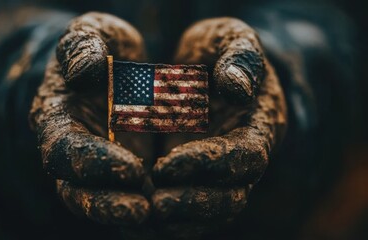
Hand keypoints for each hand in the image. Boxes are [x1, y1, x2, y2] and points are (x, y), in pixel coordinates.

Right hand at [29, 12, 151, 224]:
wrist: (116, 65)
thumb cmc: (103, 47)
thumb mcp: (94, 32)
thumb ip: (83, 44)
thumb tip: (83, 70)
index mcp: (58, 118)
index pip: (63, 151)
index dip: (92, 163)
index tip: (132, 168)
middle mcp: (73, 150)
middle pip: (77, 191)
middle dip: (108, 205)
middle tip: (143, 212)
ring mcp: (98, 165)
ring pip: (103, 202)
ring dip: (129, 214)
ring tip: (162, 217)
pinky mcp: (123, 171)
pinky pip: (129, 198)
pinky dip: (149, 208)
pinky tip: (175, 210)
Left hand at [146, 18, 286, 238]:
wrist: (207, 66)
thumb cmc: (218, 49)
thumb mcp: (230, 38)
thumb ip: (240, 57)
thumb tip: (237, 89)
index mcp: (259, 124)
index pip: (245, 157)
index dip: (209, 164)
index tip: (164, 164)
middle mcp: (244, 156)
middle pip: (231, 197)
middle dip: (193, 204)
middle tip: (155, 204)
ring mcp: (221, 171)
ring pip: (211, 212)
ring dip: (180, 219)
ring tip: (144, 214)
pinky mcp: (198, 177)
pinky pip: (191, 212)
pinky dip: (169, 219)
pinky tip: (141, 217)